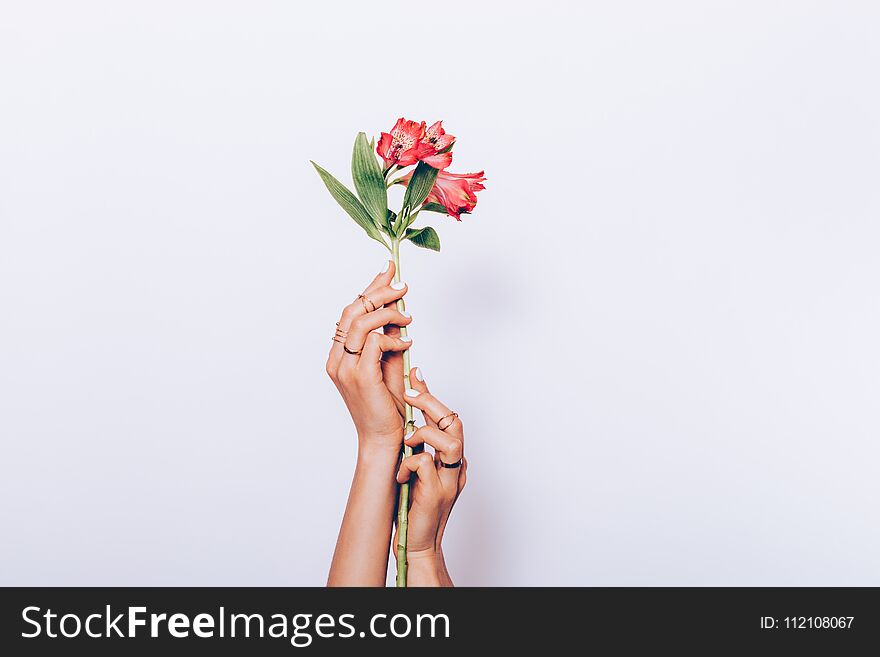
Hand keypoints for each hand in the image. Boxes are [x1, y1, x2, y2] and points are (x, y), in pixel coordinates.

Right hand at [326, 260, 412, 450]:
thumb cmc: (388, 407)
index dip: (369, 289)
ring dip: (389, 312)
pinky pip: (376, 342)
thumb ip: (391, 338)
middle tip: (402, 285)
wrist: (385, 440)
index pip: (350, 312)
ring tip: (408, 314)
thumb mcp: (390, 364)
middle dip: (379, 292)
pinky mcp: (361, 377)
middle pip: (353, 310)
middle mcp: (337, 360)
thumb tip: (399, 312)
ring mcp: (346, 369)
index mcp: (339, 356)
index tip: (388, 272)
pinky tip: (407, 344)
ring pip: (363, 322)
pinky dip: (394, 338)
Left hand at [394, 369, 466, 585]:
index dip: (431, 395)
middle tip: (407, 394)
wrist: (417, 544)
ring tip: (406, 443)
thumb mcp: (415, 470)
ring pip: (449, 441)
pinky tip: (402, 475)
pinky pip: (425, 464)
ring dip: (422, 434)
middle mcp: (456, 467)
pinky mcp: (437, 494)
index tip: (415, 375)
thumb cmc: (413, 507)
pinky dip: (409, 464)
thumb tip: (405, 418)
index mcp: (451, 459)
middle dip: (430, 403)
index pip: (447, 418)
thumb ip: (417, 447)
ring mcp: (450, 480)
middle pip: (454, 423)